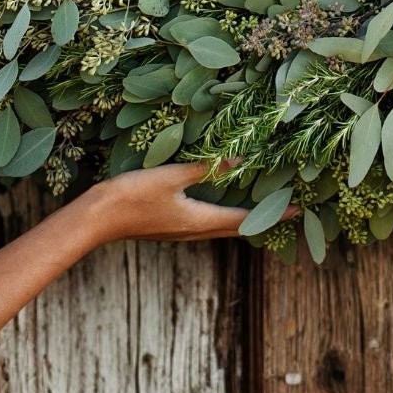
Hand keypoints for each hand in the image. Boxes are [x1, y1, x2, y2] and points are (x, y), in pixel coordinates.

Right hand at [85, 161, 295, 243]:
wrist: (96, 219)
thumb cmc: (133, 196)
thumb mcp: (171, 176)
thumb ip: (204, 169)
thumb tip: (238, 160)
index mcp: (199, 221)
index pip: (244, 220)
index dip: (271, 215)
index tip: (296, 212)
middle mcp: (194, 231)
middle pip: (236, 228)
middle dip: (261, 218)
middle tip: (284, 209)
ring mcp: (181, 231)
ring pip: (220, 226)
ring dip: (242, 217)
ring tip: (260, 206)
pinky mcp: (170, 226)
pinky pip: (206, 222)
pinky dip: (222, 213)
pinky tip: (219, 202)